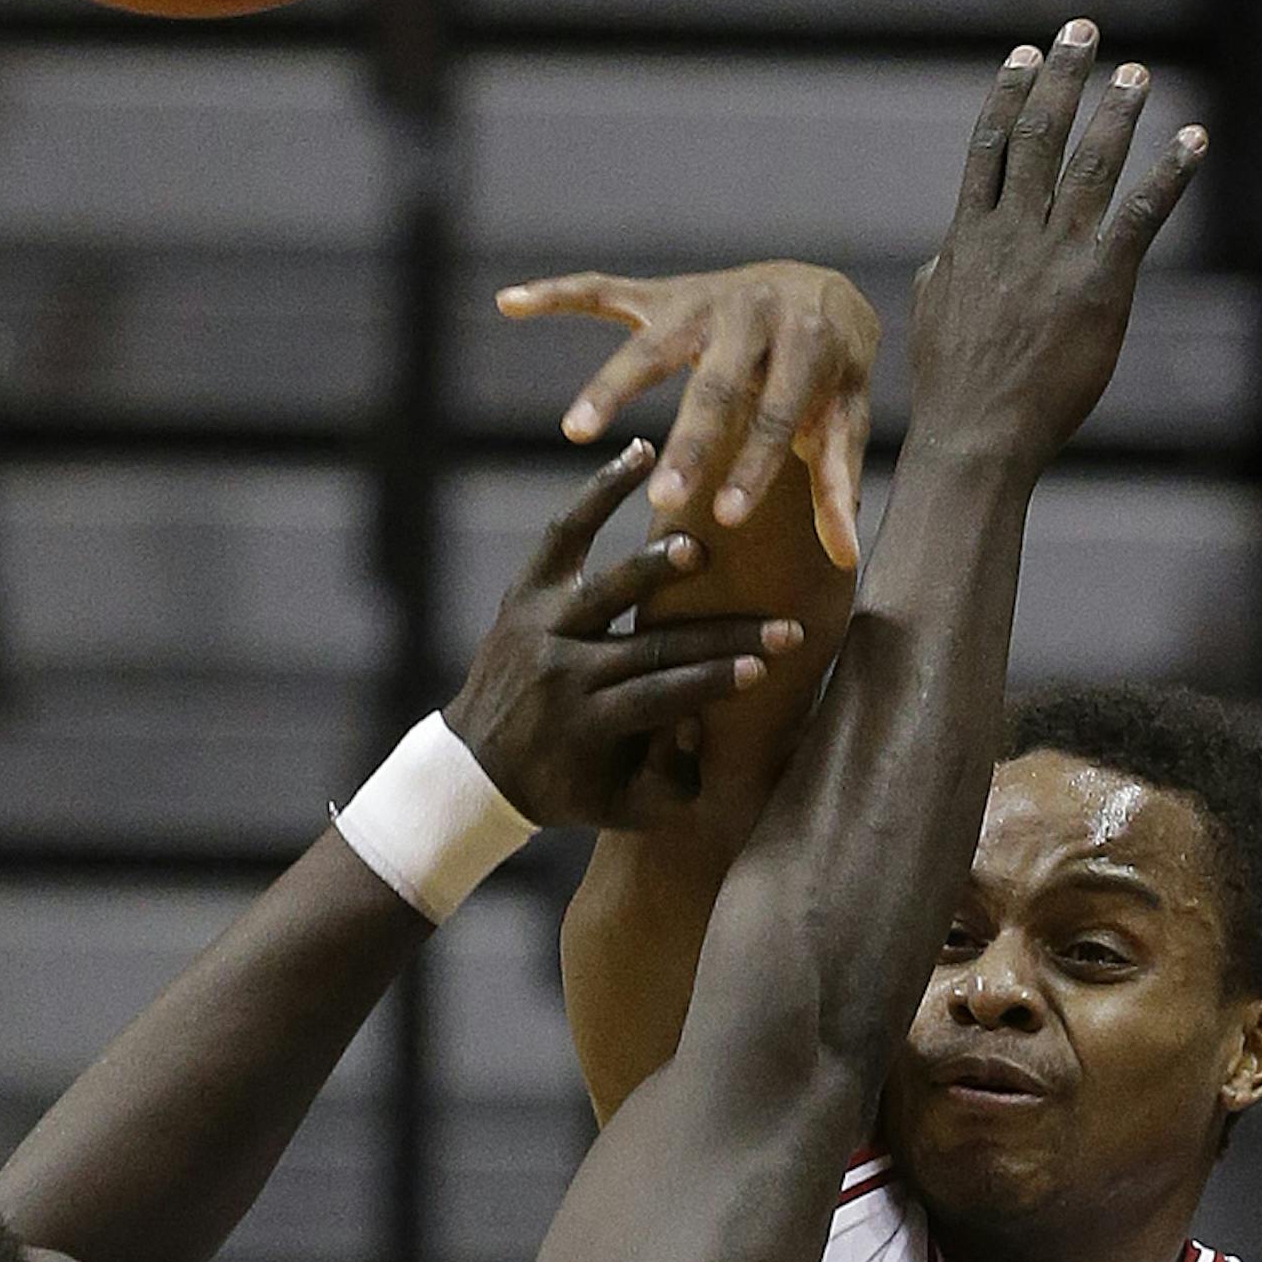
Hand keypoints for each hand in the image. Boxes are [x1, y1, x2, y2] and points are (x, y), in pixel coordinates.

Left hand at [445, 443, 802, 830]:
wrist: (478, 767)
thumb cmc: (568, 788)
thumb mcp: (620, 807)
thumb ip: (669, 781)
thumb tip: (699, 725)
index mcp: (584, 723)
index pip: (661, 695)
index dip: (714, 682)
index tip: (767, 667)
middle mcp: (560, 670)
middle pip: (651, 644)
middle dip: (723, 636)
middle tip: (784, 624)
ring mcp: (540, 626)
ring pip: (606, 587)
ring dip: (655, 567)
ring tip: (701, 549)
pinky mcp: (527, 592)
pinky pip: (565, 535)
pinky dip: (600, 493)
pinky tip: (641, 455)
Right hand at [495, 261, 878, 569]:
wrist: (823, 292)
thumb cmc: (832, 376)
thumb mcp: (844, 422)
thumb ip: (837, 484)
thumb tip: (843, 558)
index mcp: (807, 343)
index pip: (779, 413)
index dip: (754, 466)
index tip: (726, 519)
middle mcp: (752, 312)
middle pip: (716, 385)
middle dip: (689, 444)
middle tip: (662, 500)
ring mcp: (701, 300)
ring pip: (650, 345)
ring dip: (611, 388)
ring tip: (576, 431)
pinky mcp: (663, 294)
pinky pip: (601, 290)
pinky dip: (554, 294)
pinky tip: (508, 303)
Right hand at [906, 24, 1203, 466]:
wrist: (978, 436)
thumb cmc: (954, 385)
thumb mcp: (935, 310)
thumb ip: (950, 265)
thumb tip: (954, 243)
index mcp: (969, 236)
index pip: (990, 146)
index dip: (1010, 95)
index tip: (1024, 55)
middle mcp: (1012, 233)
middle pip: (1040, 136)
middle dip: (1062, 78)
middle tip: (1082, 31)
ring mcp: (1055, 257)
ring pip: (1090, 164)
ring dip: (1117, 112)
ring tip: (1137, 74)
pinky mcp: (1099, 286)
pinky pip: (1140, 216)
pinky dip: (1171, 173)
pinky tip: (1194, 140)